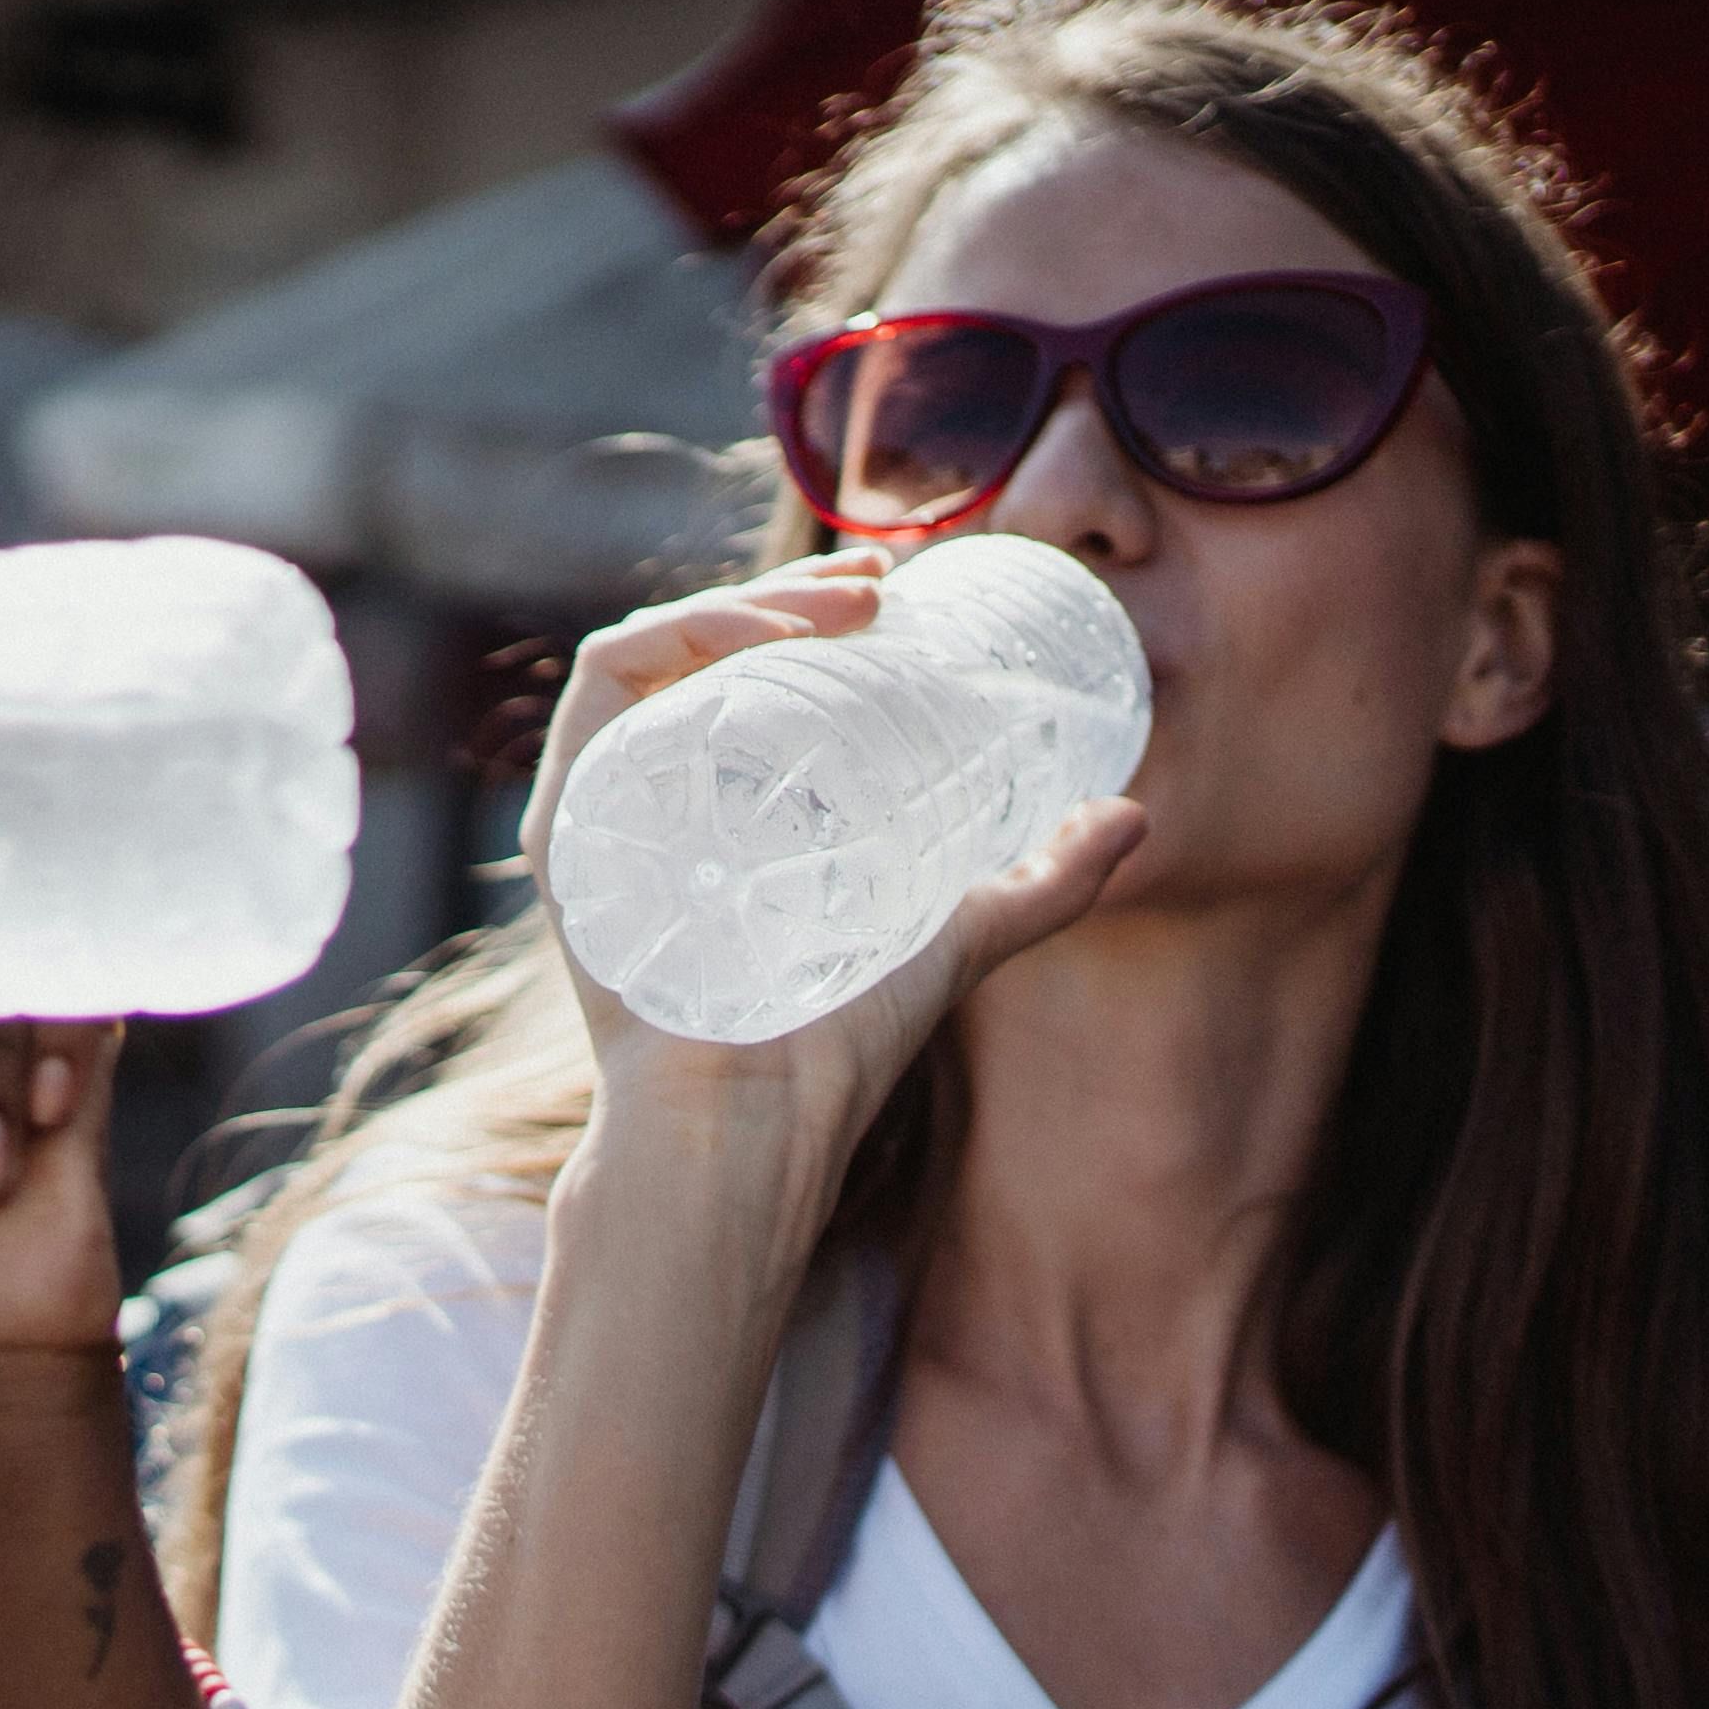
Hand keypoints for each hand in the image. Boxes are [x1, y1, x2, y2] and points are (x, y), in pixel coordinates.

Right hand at [517, 553, 1140, 1143]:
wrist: (756, 1122)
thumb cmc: (836, 1049)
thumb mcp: (957, 938)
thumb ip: (1043, 882)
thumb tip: (1135, 815)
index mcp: (722, 810)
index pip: (748, 675)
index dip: (814, 613)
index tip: (893, 592)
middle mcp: (654, 799)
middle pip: (703, 655)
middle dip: (788, 595)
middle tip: (876, 587)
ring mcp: (607, 809)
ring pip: (655, 653)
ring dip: (742, 601)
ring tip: (840, 608)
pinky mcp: (573, 824)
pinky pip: (605, 687)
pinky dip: (677, 634)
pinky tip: (765, 638)